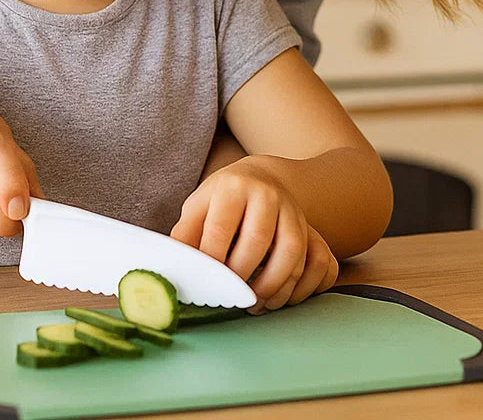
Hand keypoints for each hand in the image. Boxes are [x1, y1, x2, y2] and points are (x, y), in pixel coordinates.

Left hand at [170, 157, 338, 310]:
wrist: (261, 179)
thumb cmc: (223, 199)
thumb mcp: (199, 207)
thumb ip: (186, 235)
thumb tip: (172, 268)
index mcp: (231, 187)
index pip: (221, 228)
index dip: (212, 260)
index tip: (206, 284)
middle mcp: (265, 194)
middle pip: (256, 241)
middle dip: (241, 276)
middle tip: (229, 297)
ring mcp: (290, 209)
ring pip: (289, 253)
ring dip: (272, 286)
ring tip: (254, 303)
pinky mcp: (307, 227)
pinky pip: (310, 262)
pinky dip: (293, 287)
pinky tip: (275, 297)